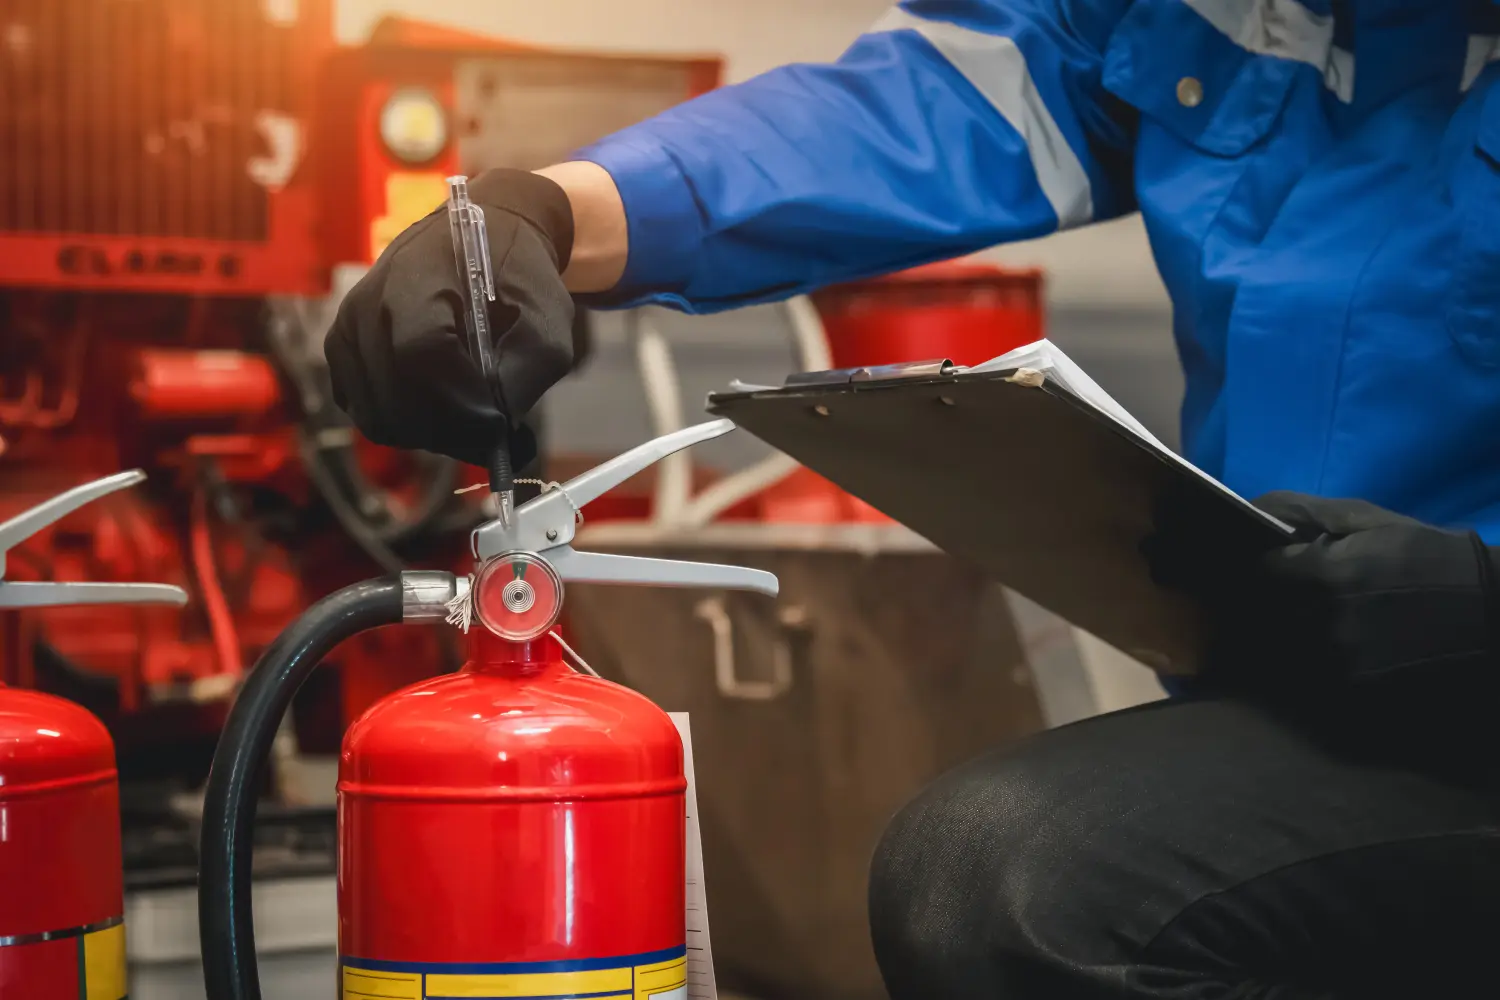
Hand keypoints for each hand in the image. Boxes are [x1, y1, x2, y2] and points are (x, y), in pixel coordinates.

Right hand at [325, 169, 580, 467]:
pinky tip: (442, 410)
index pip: (420, 356)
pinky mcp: (343, 350)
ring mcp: (347, 327)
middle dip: (449, 431)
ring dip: (428, 433)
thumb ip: (525, 377)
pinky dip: (405, 423)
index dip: (459, 405)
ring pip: (378, 415)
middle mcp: (369, 303)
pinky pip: (365, 409)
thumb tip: (496, 434)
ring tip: (471, 422)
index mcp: (418, 278)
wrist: (487, 235)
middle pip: (393, 398)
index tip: (498, 427)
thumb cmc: (521, 279)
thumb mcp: (548, 324)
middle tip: (492, 438)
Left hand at [1147, 492, 1498, 702]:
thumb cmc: (1426, 562)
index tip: (1151, 554)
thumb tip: (1239, 506)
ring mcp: (1322, 679)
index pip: (1221, 570)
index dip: (1180, 560)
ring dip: (1214, 648)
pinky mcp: (1340, 715)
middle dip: (1194, 605)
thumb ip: (1295, 512)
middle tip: (1163, 585)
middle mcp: (1308, 631)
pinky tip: (1234, 668)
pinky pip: (1275, 699)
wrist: (1496, 627)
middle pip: (1224, 622)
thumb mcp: (1364, 521)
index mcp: (1310, 577)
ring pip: (1242, 665)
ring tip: (1193, 635)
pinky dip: (1250, 682)